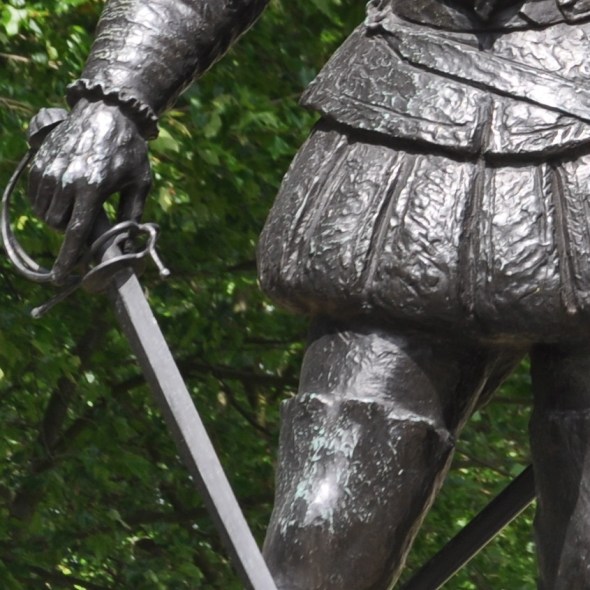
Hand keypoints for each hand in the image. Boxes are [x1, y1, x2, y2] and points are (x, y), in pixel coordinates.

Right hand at [28, 98, 151, 282]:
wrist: (107, 110)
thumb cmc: (129, 149)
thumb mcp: (139, 183)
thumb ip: (132, 216)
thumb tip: (128, 248)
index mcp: (93, 187)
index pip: (76, 232)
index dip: (68, 258)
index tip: (60, 277)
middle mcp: (66, 180)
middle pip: (58, 225)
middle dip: (71, 231)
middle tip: (87, 221)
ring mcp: (49, 169)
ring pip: (45, 212)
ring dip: (59, 217)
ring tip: (79, 203)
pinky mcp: (39, 161)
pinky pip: (36, 196)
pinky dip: (47, 201)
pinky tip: (64, 192)